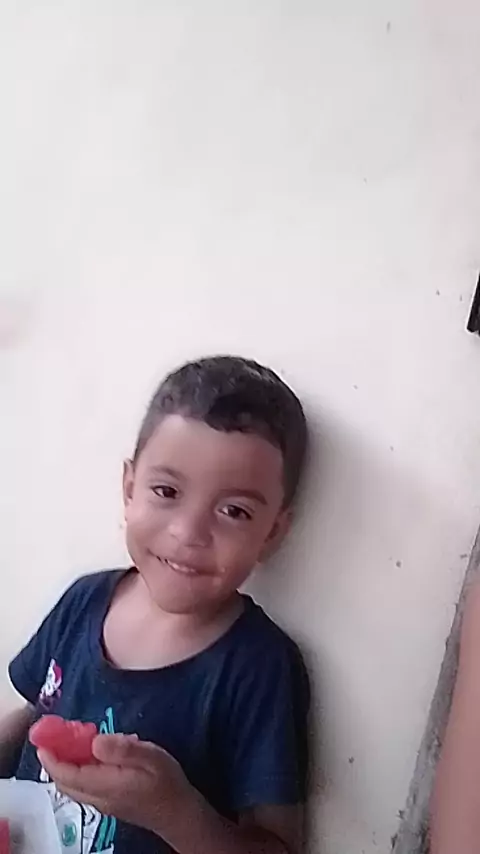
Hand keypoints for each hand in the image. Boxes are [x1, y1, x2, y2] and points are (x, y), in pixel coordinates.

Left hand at [38, 733, 192, 833]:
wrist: (179, 814)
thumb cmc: (167, 782)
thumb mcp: (152, 757)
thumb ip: (124, 749)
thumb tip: (95, 741)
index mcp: (106, 785)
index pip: (67, 773)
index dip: (51, 756)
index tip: (43, 737)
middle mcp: (97, 797)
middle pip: (64, 782)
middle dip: (54, 759)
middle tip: (54, 734)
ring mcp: (101, 803)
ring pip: (71, 786)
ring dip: (65, 764)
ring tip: (72, 739)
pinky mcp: (107, 802)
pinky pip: (82, 786)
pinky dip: (77, 769)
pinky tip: (92, 753)